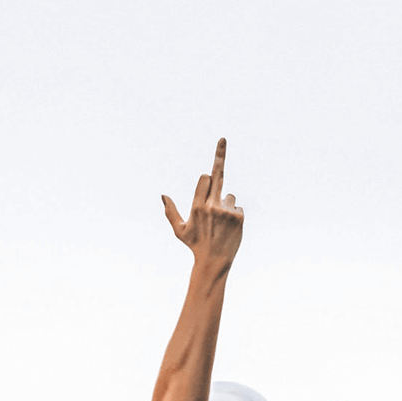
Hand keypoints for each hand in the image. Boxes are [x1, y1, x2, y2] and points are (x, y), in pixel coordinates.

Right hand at [161, 138, 243, 271]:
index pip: (204, 179)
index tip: (208, 175)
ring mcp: (226, 211)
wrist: (215, 262)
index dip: (206, 180)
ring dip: (226, 204)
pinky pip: (237, 206)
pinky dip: (234, 214)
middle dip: (219, 155)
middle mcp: (211, 206)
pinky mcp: (238, 217)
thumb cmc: (195, 245)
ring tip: (221, 224)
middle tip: (222, 139)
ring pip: (229, 195)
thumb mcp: (180, 230)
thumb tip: (162, 195)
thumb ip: (170, 212)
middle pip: (217, 174)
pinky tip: (229, 228)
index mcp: (197, 206)